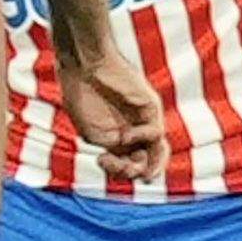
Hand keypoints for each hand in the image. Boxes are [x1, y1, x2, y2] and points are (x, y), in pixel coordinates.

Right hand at [57, 41, 166, 185]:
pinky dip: (142, 138)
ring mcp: (144, 120)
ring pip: (159, 151)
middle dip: (136, 172)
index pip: (130, 164)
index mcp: (117, 138)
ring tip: (138, 168)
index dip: (120, 171)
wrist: (83, 68)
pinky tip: (125, 135)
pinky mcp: (152, 109)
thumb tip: (135, 172)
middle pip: (147, 162)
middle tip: (122, 168)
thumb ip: (115, 154)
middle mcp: (134, 131)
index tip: (102, 162)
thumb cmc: (82, 98)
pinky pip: (156, 132)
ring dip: (151, 165)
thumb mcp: (94, 135)